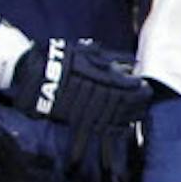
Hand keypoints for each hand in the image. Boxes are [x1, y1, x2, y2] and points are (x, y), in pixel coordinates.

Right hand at [6, 38, 153, 128]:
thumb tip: (133, 62)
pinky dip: (115, 129)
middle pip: (127, 102)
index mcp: (101, 75)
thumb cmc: (63, 59)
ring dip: (132, 115)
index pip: (129, 85)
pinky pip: (101, 127)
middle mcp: (97, 93)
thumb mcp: (87, 52)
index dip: (140, 87)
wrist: (35, 75)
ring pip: (117, 115)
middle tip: (145, 99)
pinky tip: (124, 128)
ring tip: (139, 112)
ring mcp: (88, 107)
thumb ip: (112, 58)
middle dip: (139, 102)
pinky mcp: (79, 119)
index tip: (144, 85)